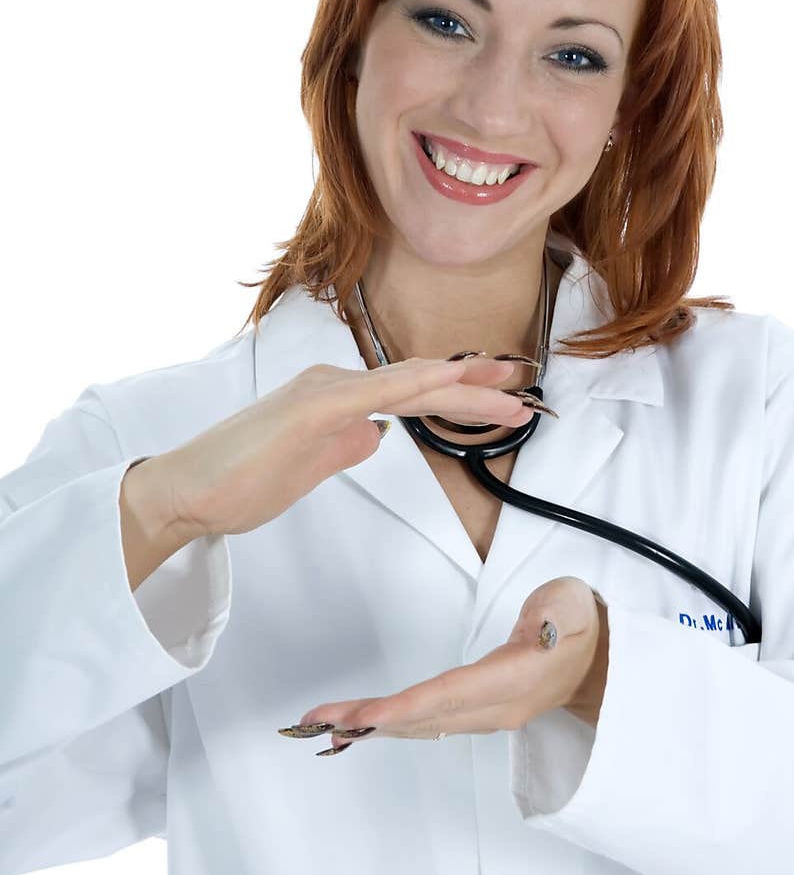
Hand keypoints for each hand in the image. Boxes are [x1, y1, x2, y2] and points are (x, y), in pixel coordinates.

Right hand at [136, 353, 530, 540]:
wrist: (186, 492)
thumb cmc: (240, 482)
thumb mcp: (310, 466)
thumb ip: (345, 446)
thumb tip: (378, 436)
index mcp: (336, 398)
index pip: (411, 394)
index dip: (462, 396)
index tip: (504, 402)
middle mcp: (333, 384)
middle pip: (420, 383)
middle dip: (478, 390)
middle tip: (527, 394)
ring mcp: (322, 392)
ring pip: (407, 383)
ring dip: (463, 390)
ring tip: (510, 398)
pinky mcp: (311, 408)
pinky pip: (375, 394)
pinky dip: (417, 386)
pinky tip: (450, 382)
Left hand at [282, 577, 608, 753]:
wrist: (599, 659)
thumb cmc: (580, 623)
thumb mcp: (573, 606)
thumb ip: (557, 614)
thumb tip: (542, 629)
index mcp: (512, 682)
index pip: (449, 695)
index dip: (405, 708)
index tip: (364, 718)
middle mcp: (494, 708)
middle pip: (423, 715)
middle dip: (369, 719)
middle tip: (317, 720)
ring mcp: (485, 714)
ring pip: (421, 723)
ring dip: (372, 725)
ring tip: (324, 725)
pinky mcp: (476, 712)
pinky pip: (427, 721)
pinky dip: (391, 723)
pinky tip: (362, 726)